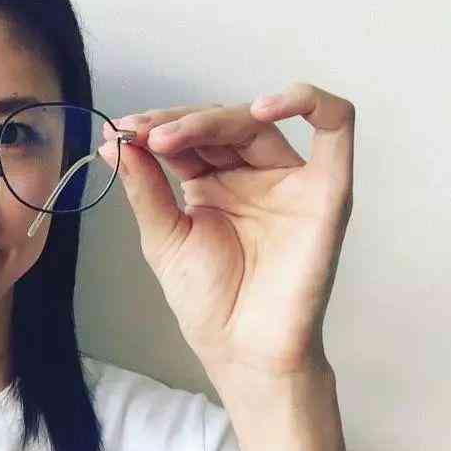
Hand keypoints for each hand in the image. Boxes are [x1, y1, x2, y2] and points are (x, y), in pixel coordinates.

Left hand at [102, 81, 354, 382]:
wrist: (244, 350)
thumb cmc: (210, 304)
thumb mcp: (164, 239)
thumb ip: (145, 189)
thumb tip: (114, 142)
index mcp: (213, 185)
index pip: (188, 137)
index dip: (155, 128)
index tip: (120, 132)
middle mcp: (253, 176)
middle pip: (221, 123)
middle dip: (175, 122)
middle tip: (140, 132)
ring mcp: (291, 180)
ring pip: (261, 121)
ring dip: (211, 119)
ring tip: (169, 136)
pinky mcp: (328, 188)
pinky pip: (336, 124)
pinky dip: (307, 100)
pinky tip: (263, 108)